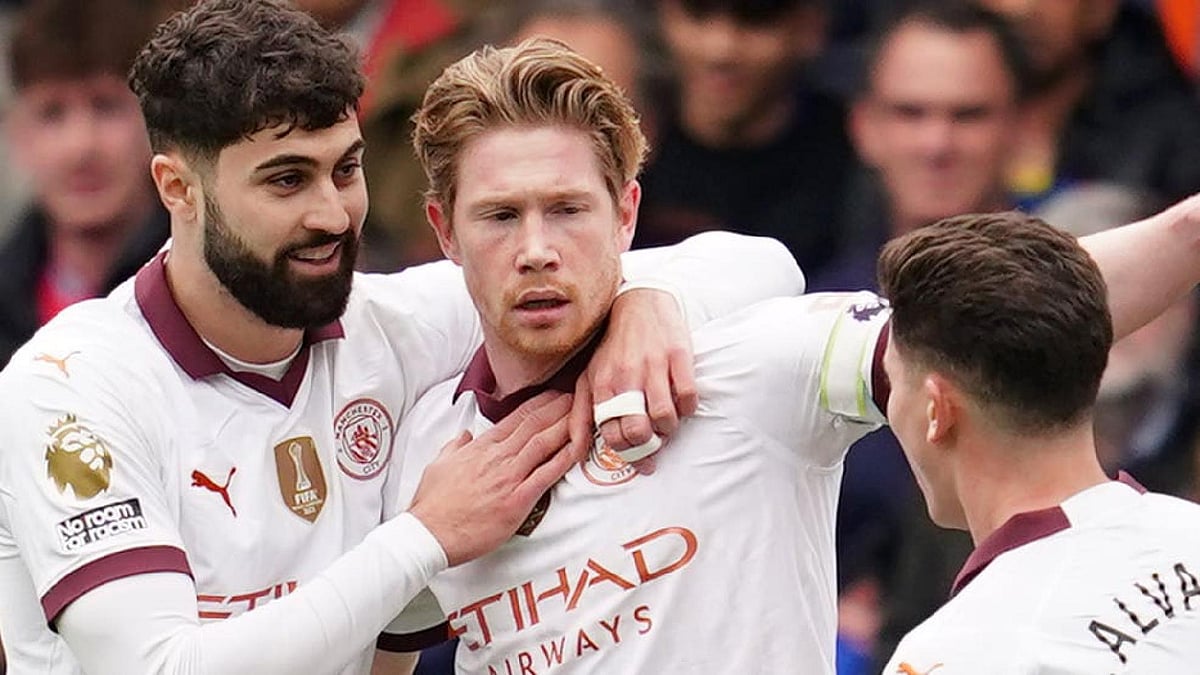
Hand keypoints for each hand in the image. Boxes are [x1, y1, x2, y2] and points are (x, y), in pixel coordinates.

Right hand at [408, 392, 581, 565]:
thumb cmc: (433, 504)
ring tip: (584, 411)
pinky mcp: (518, 500)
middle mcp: (498, 457)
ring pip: (544, 443)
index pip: (516, 418)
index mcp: (481, 448)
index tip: (554, 394)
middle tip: (579, 394)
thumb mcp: (438, 465)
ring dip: (566, 425)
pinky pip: (547, 474)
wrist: (429, 534)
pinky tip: (579, 448)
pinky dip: (565, 459)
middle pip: (535, 424)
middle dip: (559, 407)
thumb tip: (465, 434)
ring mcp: (509, 477)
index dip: (539, 403)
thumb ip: (455, 446)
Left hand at [579, 288, 697, 453]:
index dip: (629, 453)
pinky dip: (688, 408)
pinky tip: (682, 403)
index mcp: (602, 385)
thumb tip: (578, 452)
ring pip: (665, 418)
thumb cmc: (612, 347)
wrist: (638, 302)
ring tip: (668, 422)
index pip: (613, 436)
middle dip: (650, 446)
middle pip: (639, 432)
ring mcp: (653, 366)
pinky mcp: (678, 356)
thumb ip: (580, 415)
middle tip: (657, 442)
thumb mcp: (588, 377)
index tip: (640, 456)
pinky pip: (688, 396)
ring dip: (670, 428)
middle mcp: (625, 377)